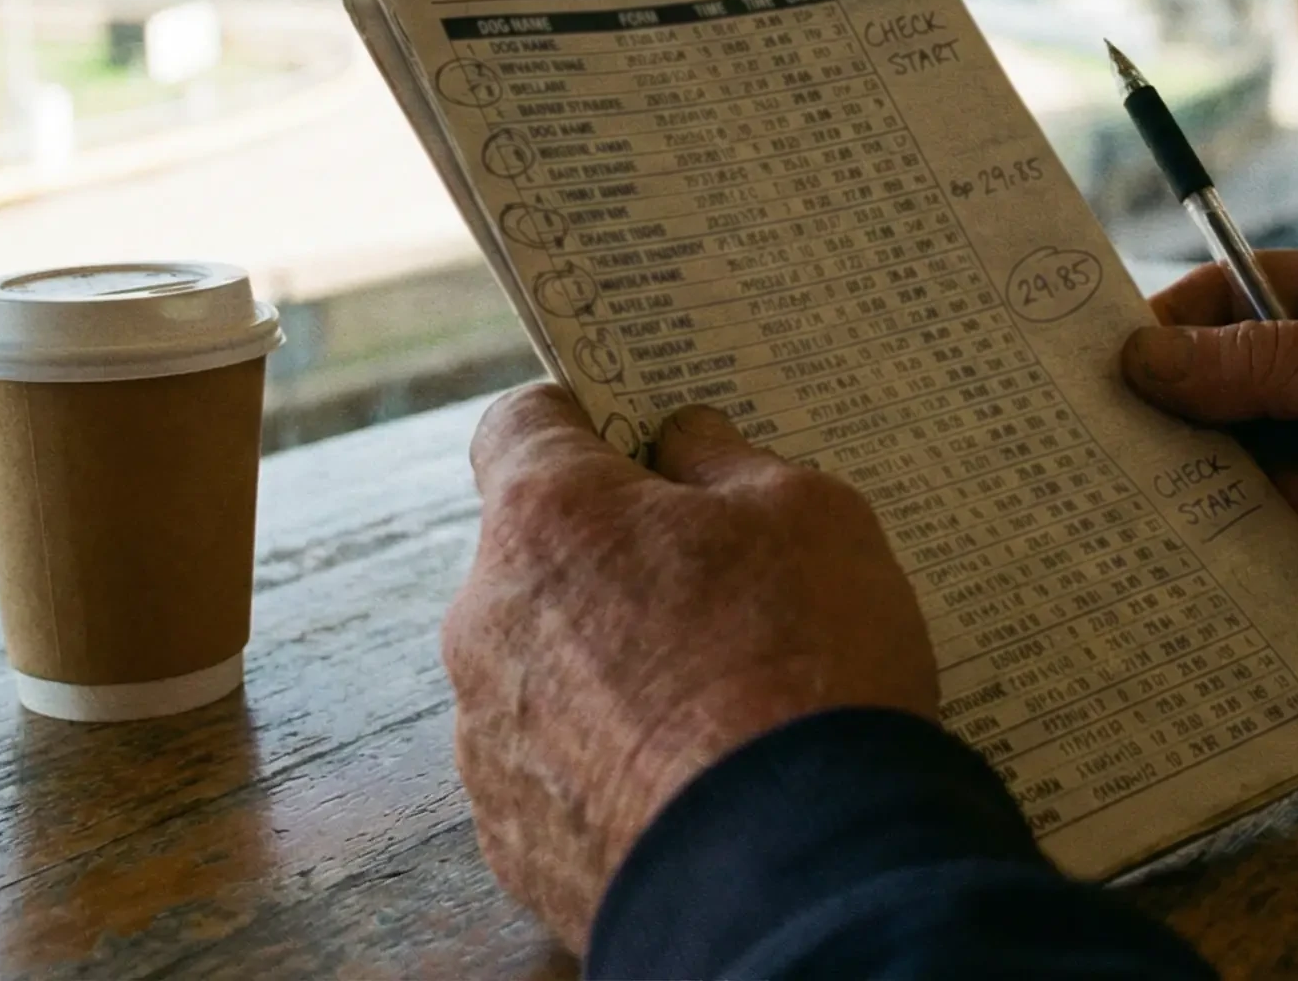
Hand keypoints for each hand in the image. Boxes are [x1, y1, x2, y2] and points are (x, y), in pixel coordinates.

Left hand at [442, 385, 937, 949]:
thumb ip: (729, 460)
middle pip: (539, 559)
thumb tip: (687, 443)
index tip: (641, 442)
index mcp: (547, 519)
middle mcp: (487, 623)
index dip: (585, 422)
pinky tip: (696, 782)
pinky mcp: (514, 843)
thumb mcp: (810, 514)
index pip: (522, 424)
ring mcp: (489, 744)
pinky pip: (558, 776)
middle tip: (721, 587)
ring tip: (722, 705)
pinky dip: (613, 770)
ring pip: (544, 672)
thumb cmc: (806, 669)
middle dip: (616, 562)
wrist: (797, 875)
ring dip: (611, 672)